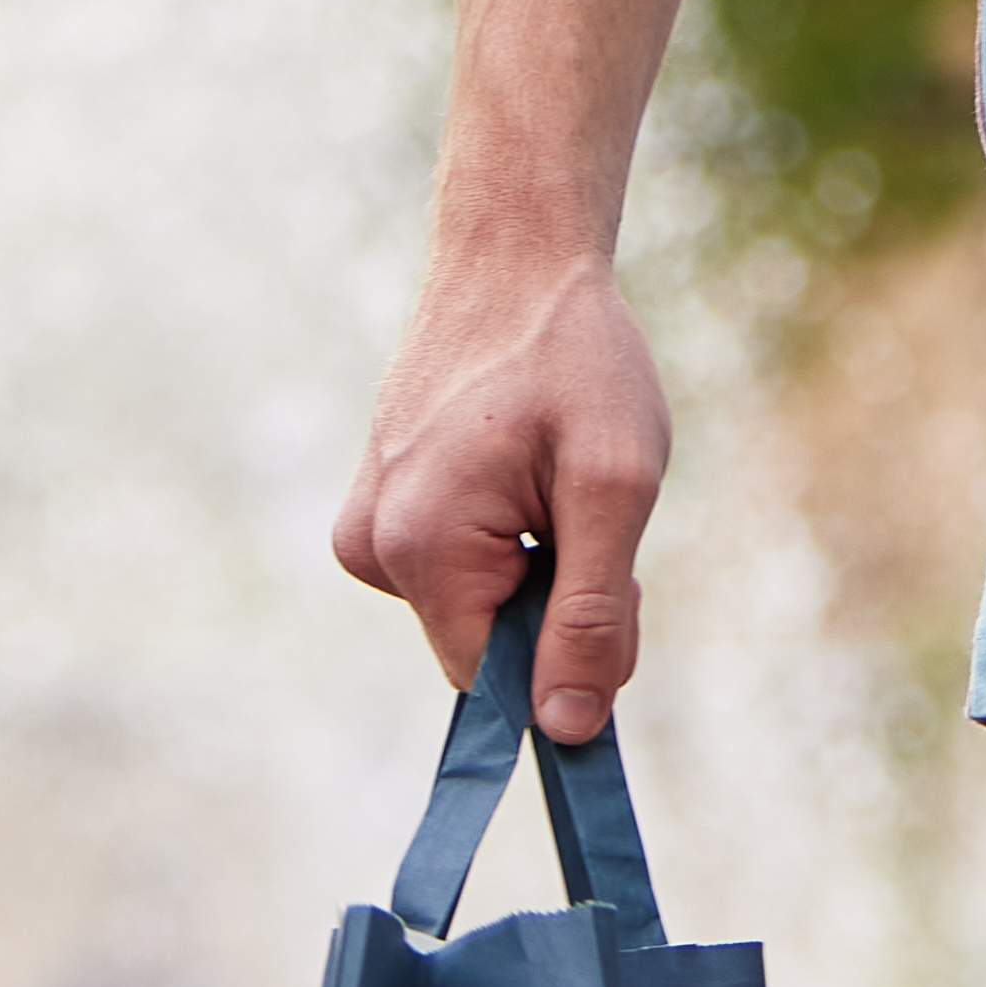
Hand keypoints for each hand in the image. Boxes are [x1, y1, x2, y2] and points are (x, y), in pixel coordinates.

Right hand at [334, 227, 671, 742]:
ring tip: (554, 474)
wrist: (514, 255)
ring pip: (476, 606)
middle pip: (486, 647)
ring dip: (536, 567)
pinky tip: (521, 466)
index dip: (569, 660)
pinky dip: (506, 538)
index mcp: (419, 548)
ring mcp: (367, 523)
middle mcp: (371, 546)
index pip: (495, 684)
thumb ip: (590, 616)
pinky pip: (456, 565)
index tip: (618, 595)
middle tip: (593, 514)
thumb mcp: (614, 486)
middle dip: (557, 603)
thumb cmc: (574, 357)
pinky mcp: (379, 503)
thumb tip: (565, 732)